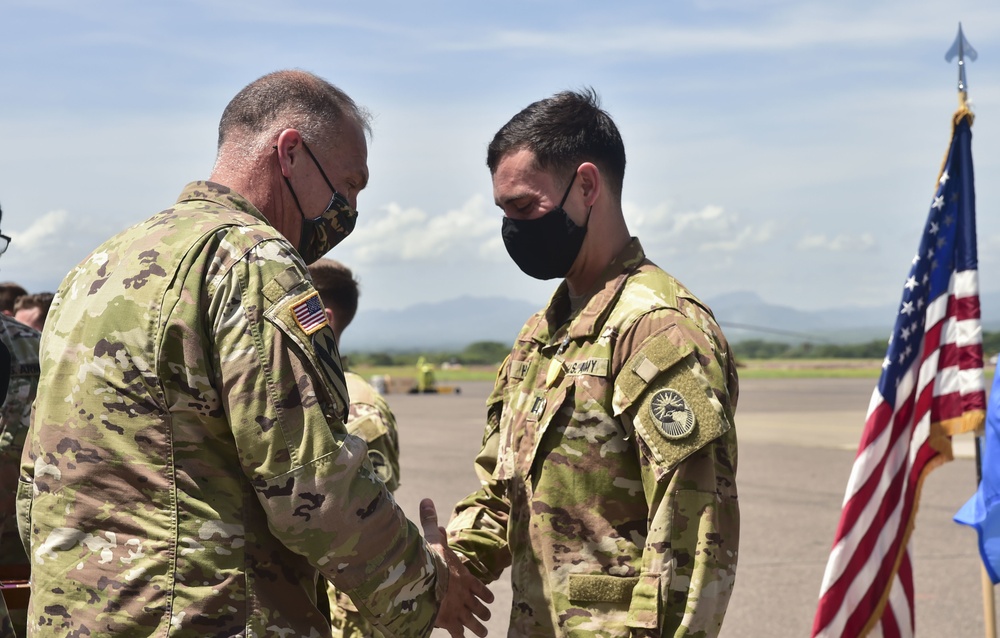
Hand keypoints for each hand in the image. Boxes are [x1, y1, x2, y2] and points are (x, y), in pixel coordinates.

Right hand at [420, 498, 493, 636]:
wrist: (426, 581)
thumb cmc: (430, 560)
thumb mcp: (432, 538)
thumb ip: (430, 522)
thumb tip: (427, 500)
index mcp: (464, 577)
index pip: (479, 586)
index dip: (484, 593)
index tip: (489, 599)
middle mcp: (465, 595)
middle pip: (478, 606)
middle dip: (482, 611)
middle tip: (487, 616)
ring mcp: (459, 609)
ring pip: (473, 621)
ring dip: (478, 627)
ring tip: (483, 633)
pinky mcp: (449, 621)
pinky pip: (457, 633)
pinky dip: (460, 637)